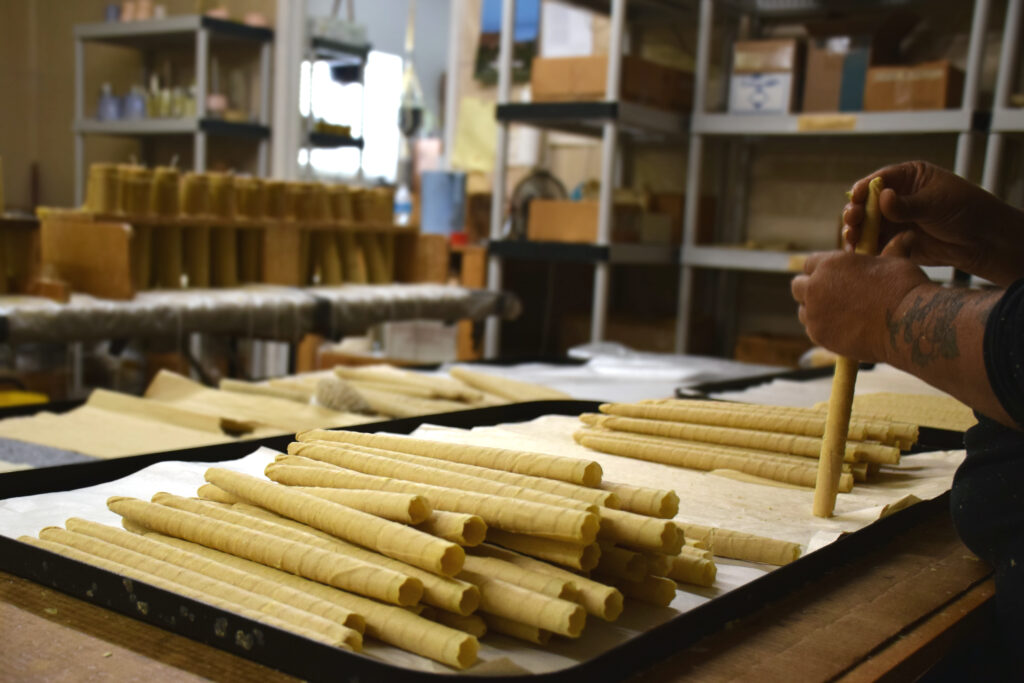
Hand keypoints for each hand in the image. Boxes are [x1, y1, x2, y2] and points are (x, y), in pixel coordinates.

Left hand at [791, 251, 930, 361]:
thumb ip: (878, 255)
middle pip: (798, 286)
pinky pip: (813, 330)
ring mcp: (814, 313)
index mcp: (829, 263)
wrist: (908, 323)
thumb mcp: (890, 261)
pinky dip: (823, 329)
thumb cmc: (904, 288)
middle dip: (810, 289)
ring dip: (815, 311)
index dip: (820, 270)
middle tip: (828, 296)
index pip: (810, 263)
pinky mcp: (819, 336)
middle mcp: (815, 287)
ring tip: (838, 314)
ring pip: (803, 311)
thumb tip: (903, 237)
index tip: (830, 277)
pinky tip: (841, 329)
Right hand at [842, 161, 1023, 286]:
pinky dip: (865, 247)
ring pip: (866, 225)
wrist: (981, 241)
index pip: (879, 180)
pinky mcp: (894, 240)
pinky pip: (874, 243)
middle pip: (867, 203)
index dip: (863, 188)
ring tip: (853, 238)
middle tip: (853, 221)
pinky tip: (859, 252)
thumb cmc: (965, 211)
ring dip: (857, 231)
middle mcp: (897, 197)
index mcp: (909, 178)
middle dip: (856, 212)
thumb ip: (907, 204)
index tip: (855, 197)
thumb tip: (881, 197)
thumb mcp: (936, 203)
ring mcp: (894, 220)